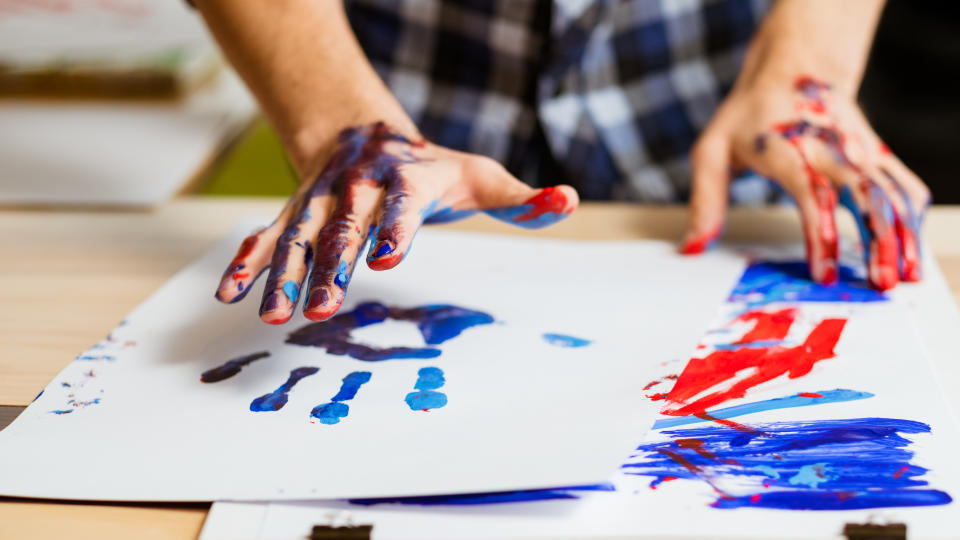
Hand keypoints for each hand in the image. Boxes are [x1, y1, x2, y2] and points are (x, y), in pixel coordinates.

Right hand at [215, 122, 578, 323]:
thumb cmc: (432, 167)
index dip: (395, 230)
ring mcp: (321, 201)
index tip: (388, 259)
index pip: (402, 206)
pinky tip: (232, 294)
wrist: (367, 135)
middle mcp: (357, 189)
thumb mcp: (479, 175)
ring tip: (272, 315)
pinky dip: (250, 263)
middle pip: (343, 228)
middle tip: (322, 306)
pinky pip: (269, 237)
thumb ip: (521, 198)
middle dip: (331, 266)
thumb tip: (568, 202)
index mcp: (406, 180)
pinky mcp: (296, 214)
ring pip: (298, 237)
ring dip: (283, 275)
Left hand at [684, 74, 928, 289]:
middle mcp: (831, 147)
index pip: (812, 192)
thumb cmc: (749, 115)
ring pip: (893, 190)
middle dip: (879, 239)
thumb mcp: (711, 150)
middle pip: (866, 193)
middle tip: (881, 283)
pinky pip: (902, 185)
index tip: (825, 273)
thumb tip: (692, 248)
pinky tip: (911, 248)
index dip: (821, 234)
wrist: (795, 67)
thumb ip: (704, 201)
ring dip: (904, 234)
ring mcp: (858, 149)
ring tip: (907, 276)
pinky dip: (911, 217)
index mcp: (789, 147)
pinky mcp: (875, 154)